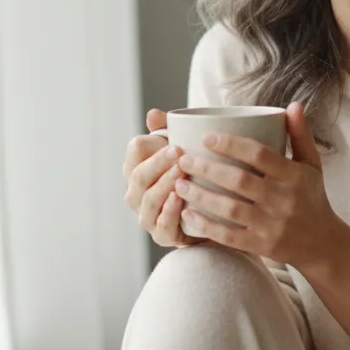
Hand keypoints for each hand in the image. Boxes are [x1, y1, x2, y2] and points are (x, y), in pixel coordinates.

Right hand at [122, 108, 208, 247]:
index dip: (152, 148)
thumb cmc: (195, 174)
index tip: (174, 144)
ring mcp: (147, 216)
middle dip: (158, 164)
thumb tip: (153, 113)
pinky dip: (168, 213)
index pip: (134, 152)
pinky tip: (179, 200)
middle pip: (138, 176)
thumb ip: (168, 131)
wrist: (215, 212)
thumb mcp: (185, 150)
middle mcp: (137, 193)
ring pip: (148, 201)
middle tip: (179, 154)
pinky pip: (160, 227)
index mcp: (139, 167)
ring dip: (164, 185)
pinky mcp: (163, 236)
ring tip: (181, 175)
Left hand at [175, 102, 342, 268]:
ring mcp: (272, 225)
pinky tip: (188, 214)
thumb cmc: (312, 197)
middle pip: (239, 181)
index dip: (231, 144)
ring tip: (179, 184)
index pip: (260, 155)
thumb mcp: (312, 165)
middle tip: (183, 159)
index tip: (206, 137)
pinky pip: (229, 237)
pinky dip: (206, 226)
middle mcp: (284, 200)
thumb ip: (300, 135)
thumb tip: (292, 104)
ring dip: (201, 196)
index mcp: (294, 176)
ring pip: (230, 209)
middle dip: (207, 168)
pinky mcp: (263, 246)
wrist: (323, 244)